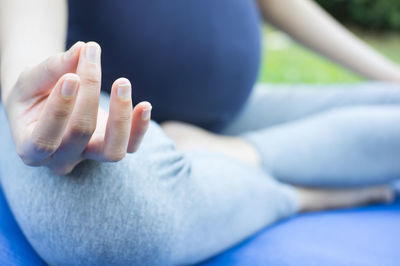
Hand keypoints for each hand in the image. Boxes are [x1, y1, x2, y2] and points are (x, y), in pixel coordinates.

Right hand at [4, 42, 151, 174]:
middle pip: (80, 133)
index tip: (71, 77)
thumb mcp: (30, 80)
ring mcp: (89, 156)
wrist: (45, 105)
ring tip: (122, 82)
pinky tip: (145, 105)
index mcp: (30, 149)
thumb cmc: (32, 94)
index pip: (45, 139)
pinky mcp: (110, 148)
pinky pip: (131, 146)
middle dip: (89, 92)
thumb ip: (52, 68)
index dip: (60, 110)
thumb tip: (82, 50)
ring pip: (113, 151)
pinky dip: (140, 127)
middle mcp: (61, 160)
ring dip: (121, 116)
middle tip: (91, 55)